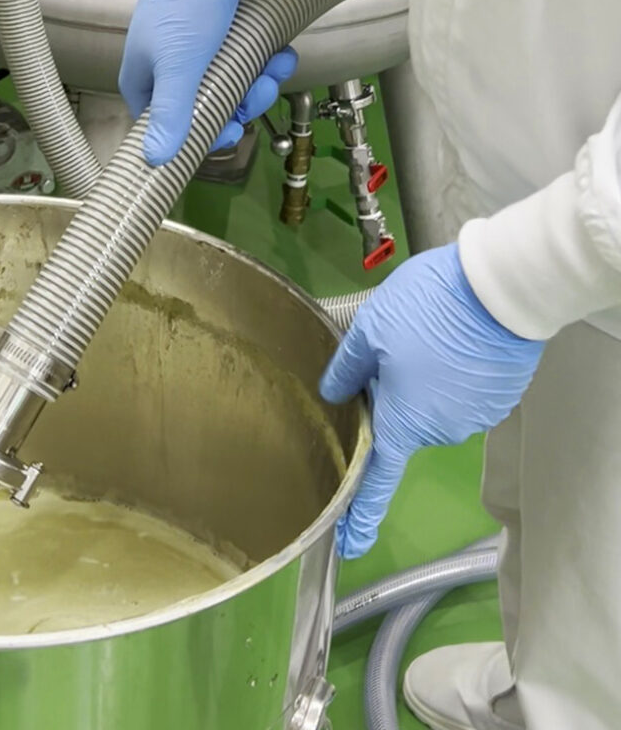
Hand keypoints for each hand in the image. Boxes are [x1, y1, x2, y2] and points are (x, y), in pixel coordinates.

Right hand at [118, 0, 297, 165]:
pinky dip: (266, 63)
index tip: (229, 133)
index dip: (205, 137)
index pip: (172, 132)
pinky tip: (277, 55)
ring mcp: (197, 59)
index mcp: (147, 87)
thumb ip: (169, 114)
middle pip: (210, 114)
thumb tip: (156, 157)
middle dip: (242, 106)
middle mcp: (169, 76)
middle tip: (256, 92)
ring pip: (233, 90)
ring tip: (272, 68)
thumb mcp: (176, 68)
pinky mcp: (222, 41)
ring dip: (260, 84)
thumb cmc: (183, 1)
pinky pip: (245, 65)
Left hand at [319, 244, 544, 558]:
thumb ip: (346, 369)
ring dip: (426, 380)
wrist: (500, 288)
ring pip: (435, 404)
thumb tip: (332, 394)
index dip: (361, 514)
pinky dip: (455, 373)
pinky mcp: (500, 397)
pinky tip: (454, 340)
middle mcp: (440, 431)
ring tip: (428, 336)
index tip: (350, 544)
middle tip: (392, 349)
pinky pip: (464, 392)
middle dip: (395, 394)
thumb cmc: (427, 309)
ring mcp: (475, 416)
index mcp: (402, 423)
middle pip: (405, 421)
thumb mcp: (370, 330)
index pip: (376, 480)